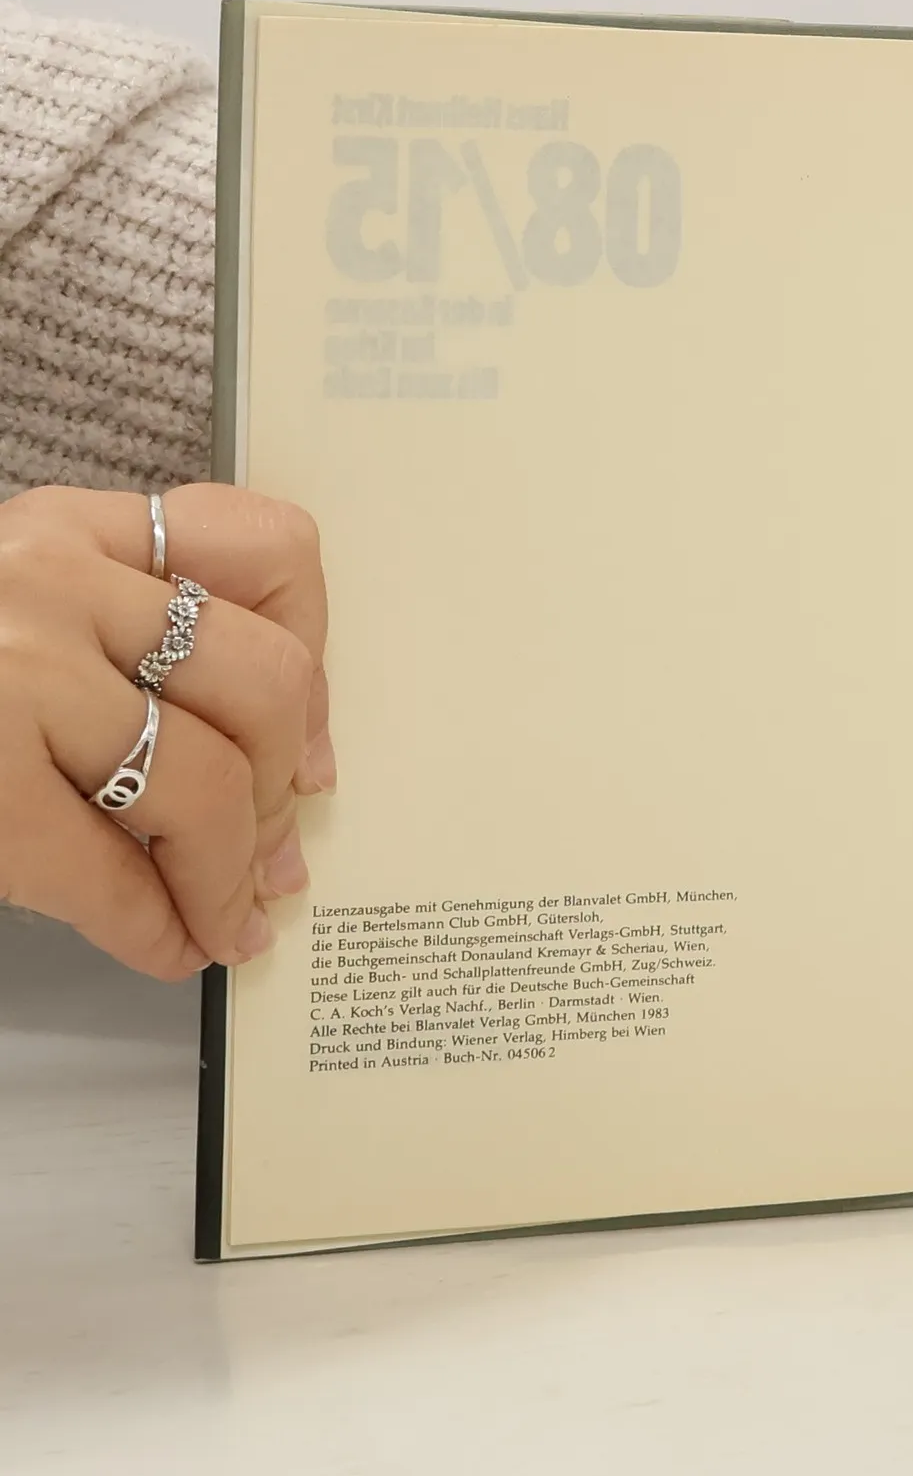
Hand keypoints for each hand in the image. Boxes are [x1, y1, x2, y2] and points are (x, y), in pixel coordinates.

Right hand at [0, 484, 331, 978]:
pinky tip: (169, 947)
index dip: (319, 659)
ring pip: (209, 782)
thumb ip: (134, 646)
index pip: (270, 551)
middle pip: (268, 681)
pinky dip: (157, 927)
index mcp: (67, 529)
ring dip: (231, 873)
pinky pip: (111, 871)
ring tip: (227, 914)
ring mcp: (8, 674)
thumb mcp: (17, 611)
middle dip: (287, 786)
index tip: (315, 744)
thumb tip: (297, 769)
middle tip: (273, 852)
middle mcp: (45, 581)